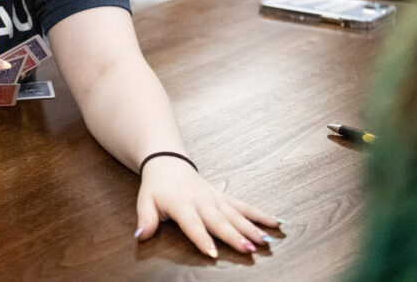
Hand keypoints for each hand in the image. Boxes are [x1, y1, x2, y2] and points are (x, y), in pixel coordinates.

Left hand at [135, 157, 279, 256]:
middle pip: (219, 221)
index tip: (212, 253)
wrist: (167, 163)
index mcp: (181, 204)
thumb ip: (146, 219)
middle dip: (234, 236)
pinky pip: (244, 206)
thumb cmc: (157, 186)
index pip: (192, 223)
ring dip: (252, 227)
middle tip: (249, 249)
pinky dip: (260, 214)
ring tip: (266, 241)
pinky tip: (275, 223)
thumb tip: (141, 236)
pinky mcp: (224, 197)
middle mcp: (201, 201)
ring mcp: (215, 198)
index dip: (201, 238)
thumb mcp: (145, 201)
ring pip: (236, 214)